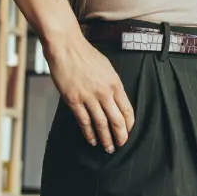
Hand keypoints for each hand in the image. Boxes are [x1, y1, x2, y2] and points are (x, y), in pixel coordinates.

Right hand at [47, 32, 133, 152]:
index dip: (129, 124)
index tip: (129, 132)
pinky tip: (92, 140)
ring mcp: (88, 97)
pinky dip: (89, 133)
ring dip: (105, 138)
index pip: (127, 109)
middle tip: (121, 145)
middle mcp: (104, 92)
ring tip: (108, 148)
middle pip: (116, 120)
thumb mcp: (107, 68)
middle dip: (120, 136)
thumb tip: (116, 101)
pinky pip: (83, 121)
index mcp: (115, 84)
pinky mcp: (73, 100)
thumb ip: (112, 85)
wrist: (66, 47)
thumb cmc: (86, 55)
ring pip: (101, 124)